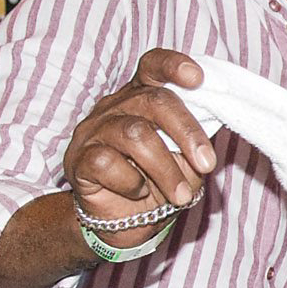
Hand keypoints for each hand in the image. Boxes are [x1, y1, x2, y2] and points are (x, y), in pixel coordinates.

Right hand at [63, 49, 212, 242]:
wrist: (123, 222)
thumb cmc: (158, 183)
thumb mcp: (185, 163)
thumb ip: (194, 146)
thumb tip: (207, 142)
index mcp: (143, 97)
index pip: (153, 67)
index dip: (173, 66)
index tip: (198, 78)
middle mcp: (117, 106)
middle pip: (153, 100)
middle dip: (187, 132)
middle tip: (207, 164)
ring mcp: (95, 130)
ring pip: (135, 134)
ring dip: (166, 169)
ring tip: (180, 196)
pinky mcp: (79, 158)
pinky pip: (107, 163)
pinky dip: (132, 182)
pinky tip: (138, 192)